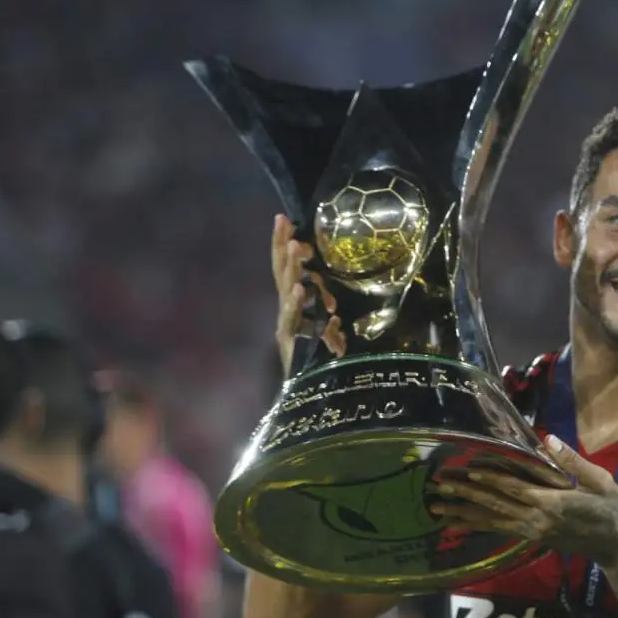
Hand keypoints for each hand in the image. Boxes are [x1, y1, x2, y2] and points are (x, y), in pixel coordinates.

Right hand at [271, 214, 346, 370]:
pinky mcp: (288, 341)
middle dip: (281, 246)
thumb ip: (331, 329)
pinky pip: (292, 318)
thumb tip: (336, 322)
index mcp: (294, 306)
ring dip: (289, 268)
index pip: (286, 268)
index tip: (283, 218)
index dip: (281, 244)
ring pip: (285, 291)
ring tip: (294, 247)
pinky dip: (296, 303)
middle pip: (280, 273)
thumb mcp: (329, 340)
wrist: (303, 399)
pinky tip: (300, 288)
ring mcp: (285, 325)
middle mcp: (285, 312)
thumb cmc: (318, 367)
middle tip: (283, 222)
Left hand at [431, 435, 617, 566]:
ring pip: (492, 521)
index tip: (468, 471)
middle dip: (466, 496)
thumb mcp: (598, 480)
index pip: (515, 489)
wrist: (615, 546)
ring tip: (438, 510)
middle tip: (440, 488)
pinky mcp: (531, 537)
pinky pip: (500, 529)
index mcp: (553, 503)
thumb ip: (571, 462)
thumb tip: (546, 440)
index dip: (491, 480)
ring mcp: (532, 531)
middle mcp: (537, 519)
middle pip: (496, 506)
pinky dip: (478, 526)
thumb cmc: (610, 509)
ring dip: (464, 514)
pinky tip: (460, 524)